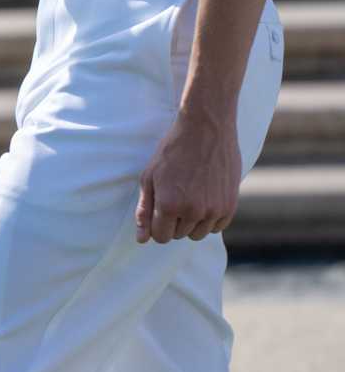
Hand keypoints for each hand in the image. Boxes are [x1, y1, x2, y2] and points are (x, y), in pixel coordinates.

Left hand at [137, 110, 241, 243]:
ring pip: (198, 234)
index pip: (161, 237)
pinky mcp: (230, 206)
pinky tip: (204, 198)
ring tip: (188, 196)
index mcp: (169, 205)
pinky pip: (216, 227)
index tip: (158, 211)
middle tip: (174, 196)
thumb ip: (144, 210)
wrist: (206, 131)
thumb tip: (141, 240)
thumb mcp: (149, 177)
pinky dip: (209, 219)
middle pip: (178, 235)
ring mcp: (214, 210)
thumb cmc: (172, 152)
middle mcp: (193, 212)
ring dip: (191, 222)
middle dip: (172, 221)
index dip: (156, 226)